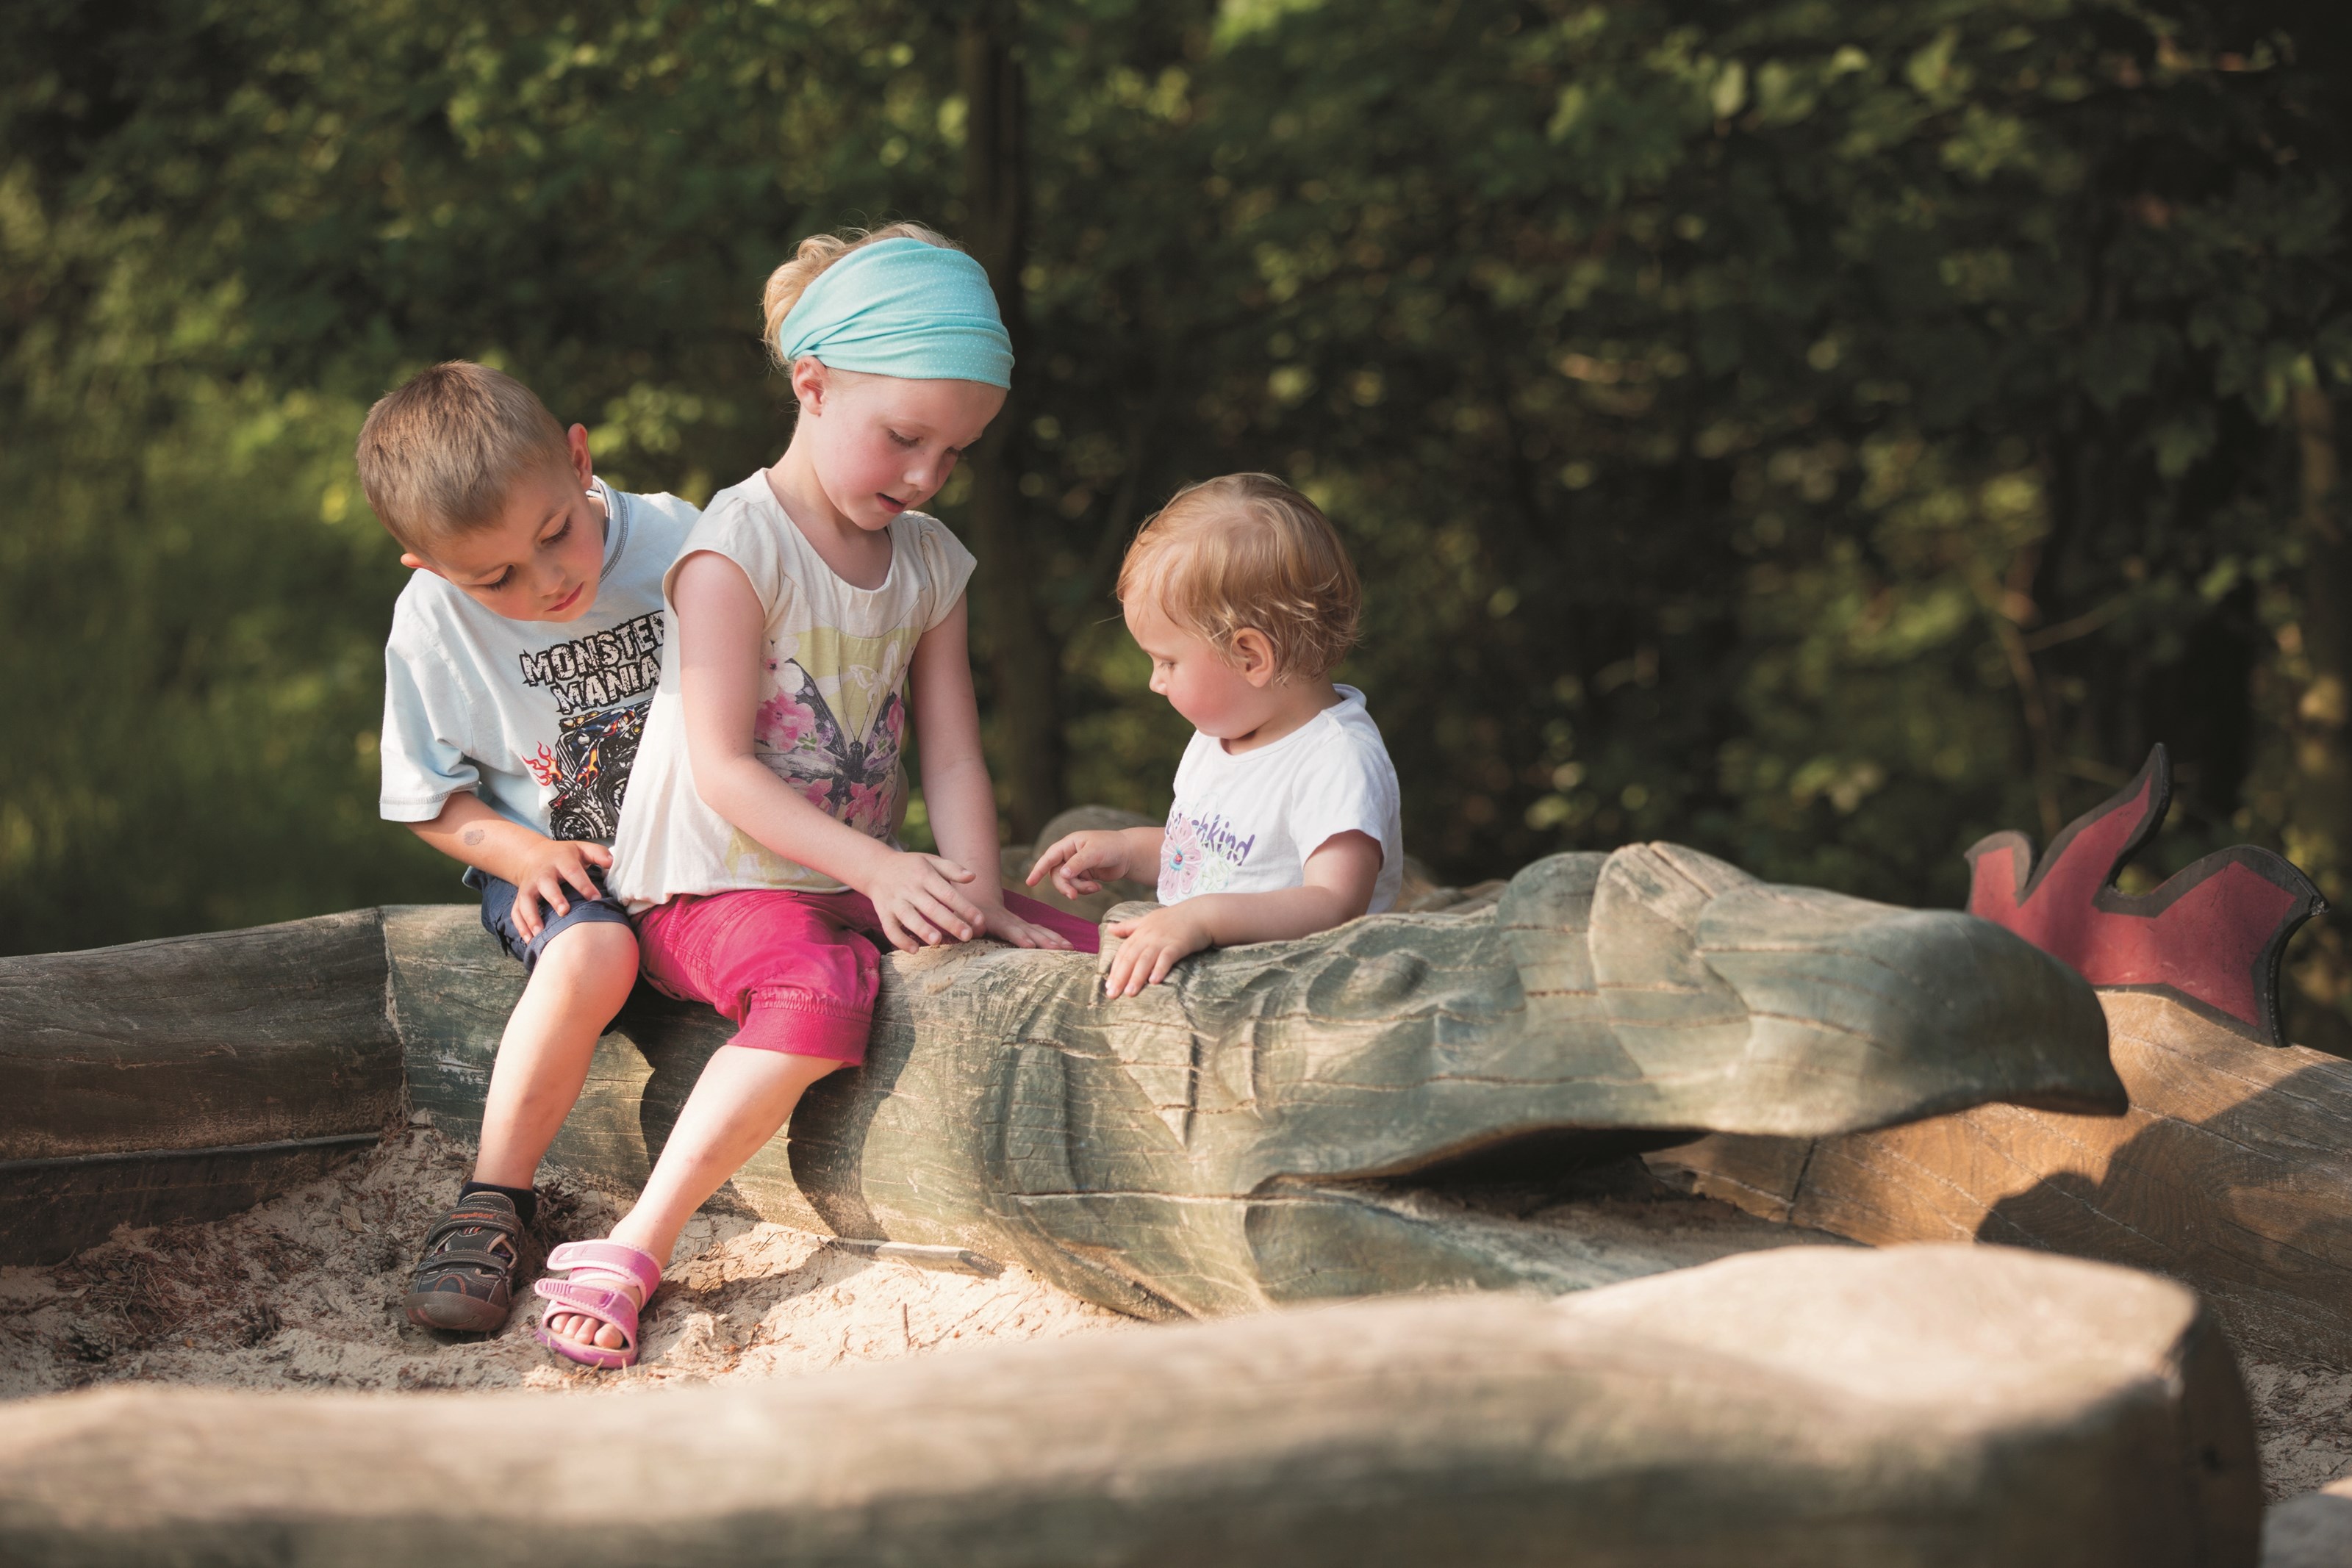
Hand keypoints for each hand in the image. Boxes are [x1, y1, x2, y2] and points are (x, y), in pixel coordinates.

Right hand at [511, 839, 612, 940]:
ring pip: (526, 901)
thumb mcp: (582, 849)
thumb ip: (598, 854)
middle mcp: (543, 874)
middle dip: (555, 898)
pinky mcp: (520, 897)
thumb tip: (612, 863)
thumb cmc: (564, 856)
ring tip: (540, 934)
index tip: (596, 898)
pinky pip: (516, 912)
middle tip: (564, 912)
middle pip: (547, 885)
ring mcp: (529, 886)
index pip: (573, 872)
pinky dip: (521, 926)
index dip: (584, 885)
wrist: (533, 855)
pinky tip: (530, 940)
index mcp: (561, 861)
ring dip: (532, 917)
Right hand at [866, 851, 987, 951]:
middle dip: (950, 922)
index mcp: (924, 875)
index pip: (947, 893)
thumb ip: (952, 869)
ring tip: (937, 941)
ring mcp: (895, 901)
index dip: (964, 907)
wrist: (876, 867)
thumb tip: (973, 876)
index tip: (980, 921)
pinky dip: (900, 940)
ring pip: (909, 917)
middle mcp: (910, 888)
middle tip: (967, 936)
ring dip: (922, 929)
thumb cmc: (911, 867)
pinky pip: (890, 928)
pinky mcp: (883, 912)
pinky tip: (915, 950)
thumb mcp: (930, 861)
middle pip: (931, 907)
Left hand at [971, 898, 1075, 951]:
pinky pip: (1042, 931)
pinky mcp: (1025, 926)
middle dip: (1046, 940)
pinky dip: (1056, 937)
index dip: (1019, 937)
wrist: (978, 899)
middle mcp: (1012, 922)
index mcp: (996, 922)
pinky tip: (1068, 945)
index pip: (1010, 930)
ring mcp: (1020, 923)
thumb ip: (968, 926)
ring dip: (1055, 939)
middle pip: (1031, 931)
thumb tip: (971, 931)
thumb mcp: (963, 918)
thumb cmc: (967, 914)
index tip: (1030, 945)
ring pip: (1040, 930)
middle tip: (1060, 949)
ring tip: (1070, 948)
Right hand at [1027, 830, 1134, 899]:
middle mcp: (1069, 855)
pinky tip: (1097, 886)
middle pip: (1056, 875)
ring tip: (1095, 887)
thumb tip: (1062, 874)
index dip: (1038, 869)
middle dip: (1065, 886)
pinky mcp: (1083, 875)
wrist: (1129, 854)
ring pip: (1067, 883)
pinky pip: (1077, 887)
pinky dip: (1086, 889)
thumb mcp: (1094, 853)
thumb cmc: (1112, 847)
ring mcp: (1075, 866)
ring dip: (1079, 888)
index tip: (1030, 882)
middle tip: (1074, 895)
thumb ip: (1078, 863)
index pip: (1049, 857)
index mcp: (1068, 844)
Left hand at [1102, 905, 1212, 996]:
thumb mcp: (1147, 920)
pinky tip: (1154, 981)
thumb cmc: (1174, 918)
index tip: (1108, 985)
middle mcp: (1149, 936)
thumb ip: (1128, 926)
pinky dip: (1160, 968)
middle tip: (1112, 994)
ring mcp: (1163, 940)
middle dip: (1121, 977)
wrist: (1200, 913)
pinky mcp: (1178, 944)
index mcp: (1140, 932)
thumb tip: (1108, 928)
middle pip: (1131, 958)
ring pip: (1146, 959)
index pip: (1123, 952)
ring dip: (1137, 976)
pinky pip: (1167, 957)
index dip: (1115, 968)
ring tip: (1130, 993)